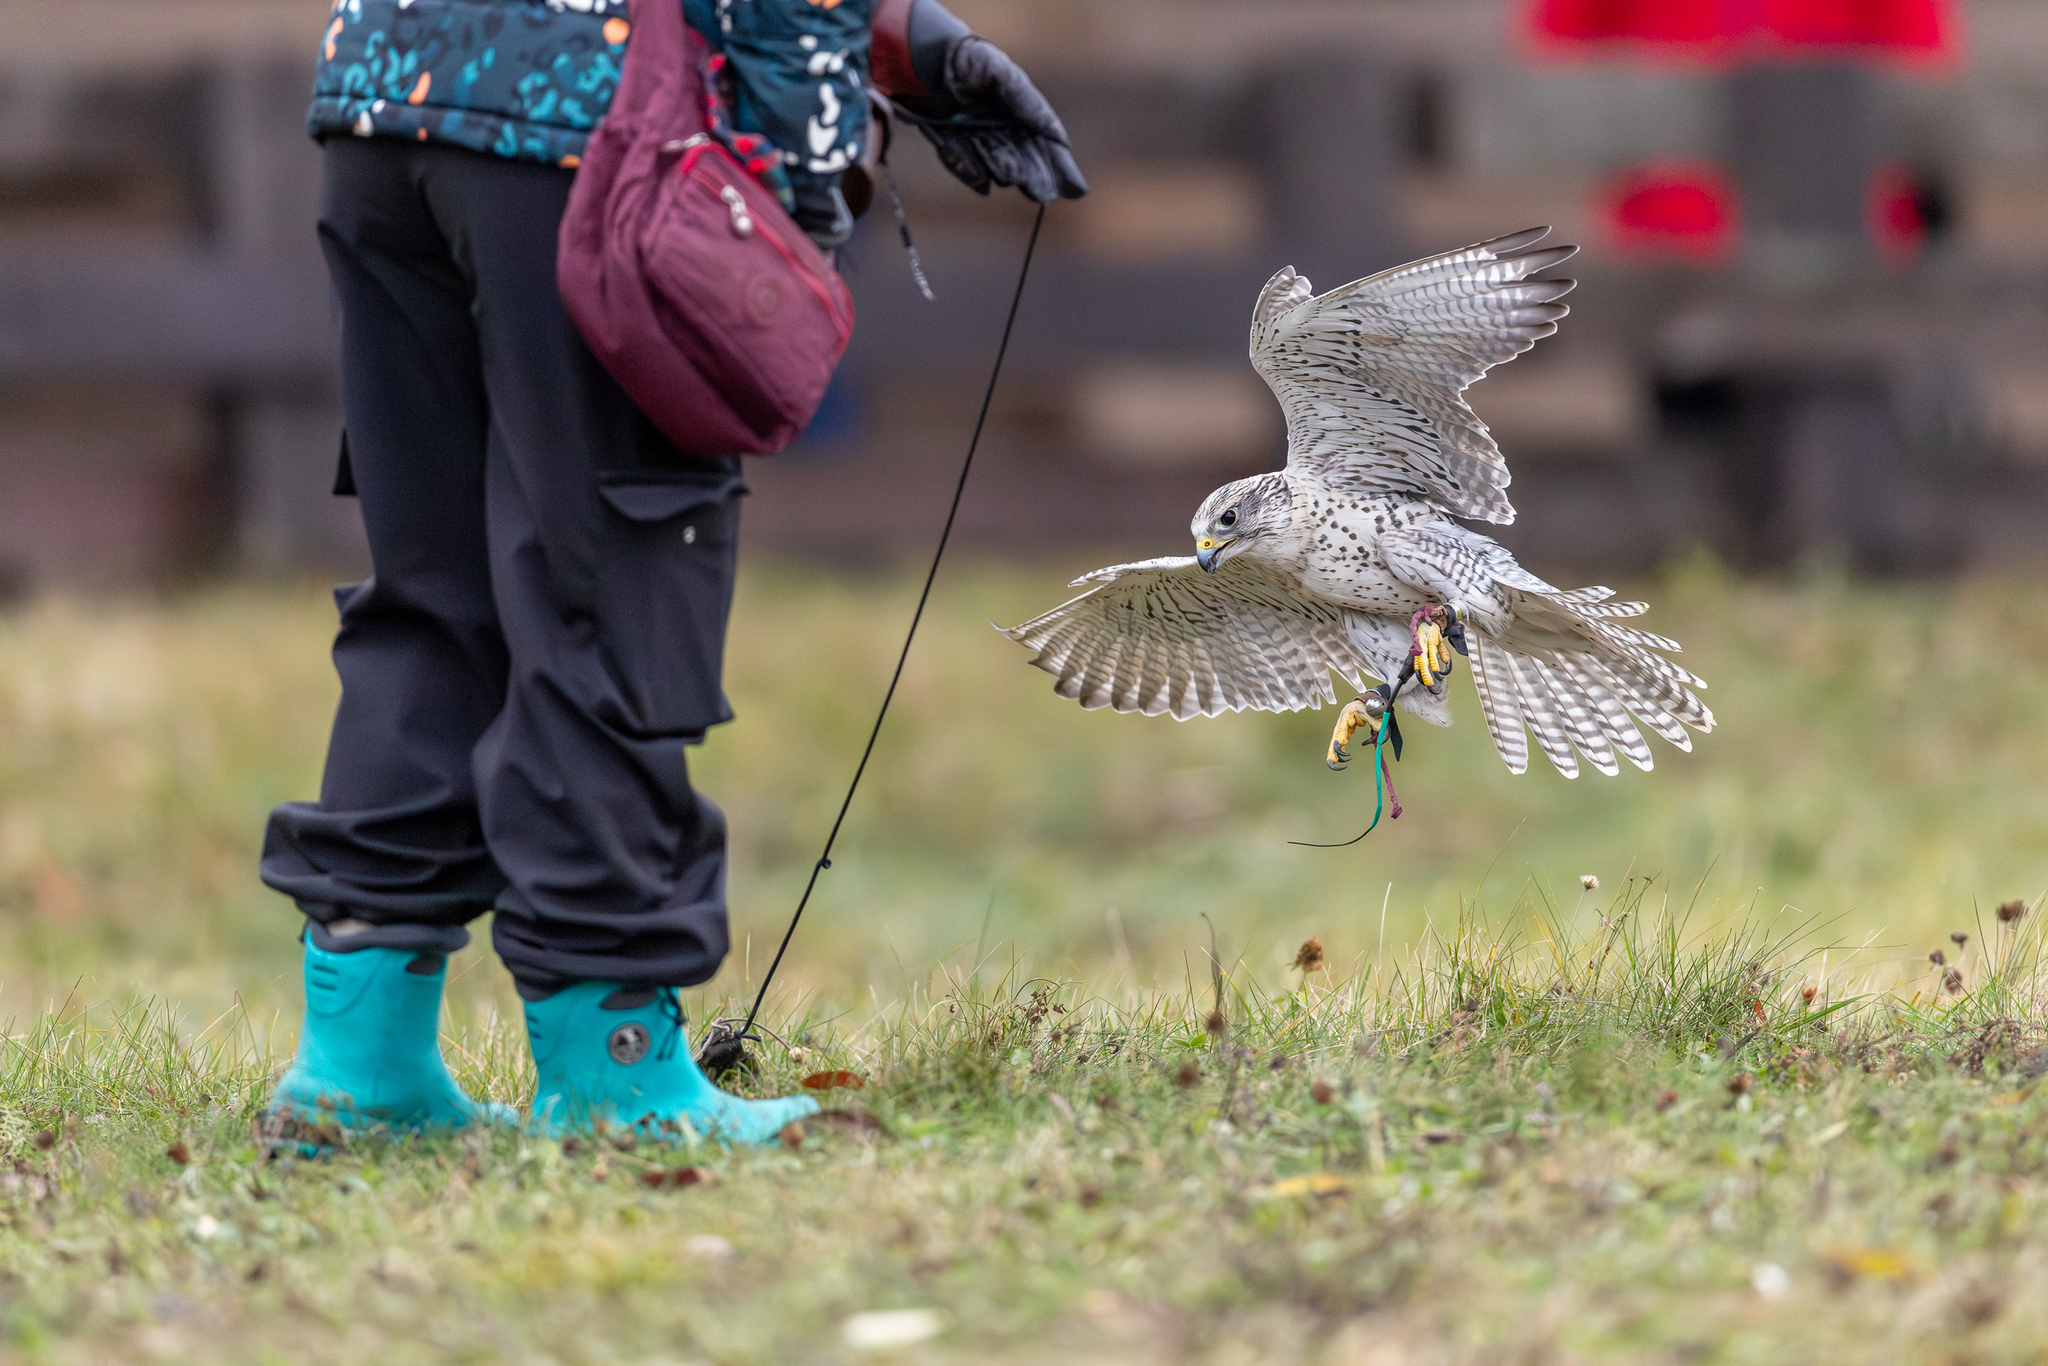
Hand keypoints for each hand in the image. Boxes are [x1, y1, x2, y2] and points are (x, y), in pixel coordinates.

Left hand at [901, 4, 1085, 203]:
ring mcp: (973, 133)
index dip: (1060, 163)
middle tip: (1043, 193)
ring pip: (994, 161)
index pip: (1045, 139)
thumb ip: (1025, 102)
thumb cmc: (963, 56)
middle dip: (1035, 175)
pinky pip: (962, 161)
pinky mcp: (948, 140)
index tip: (1075, 188)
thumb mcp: (1000, 73)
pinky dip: (970, 171)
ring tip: (1014, 176)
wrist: (918, 53)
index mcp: (1018, 105)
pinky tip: (983, 185)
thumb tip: (1053, 133)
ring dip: (1004, 170)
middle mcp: (999, 122)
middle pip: (1023, 156)